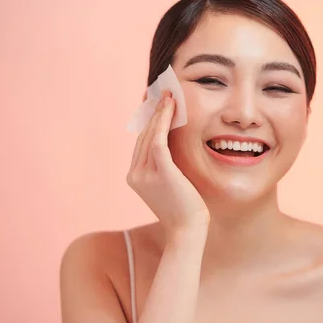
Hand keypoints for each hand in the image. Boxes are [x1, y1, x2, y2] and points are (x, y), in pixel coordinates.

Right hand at [127, 91, 209, 235]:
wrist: (188, 231)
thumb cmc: (185, 209)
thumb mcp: (169, 185)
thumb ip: (164, 167)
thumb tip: (171, 145)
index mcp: (134, 177)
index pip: (142, 142)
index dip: (150, 121)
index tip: (157, 103)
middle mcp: (135, 174)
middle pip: (143, 135)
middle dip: (153, 111)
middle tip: (163, 91)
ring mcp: (144, 174)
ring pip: (150, 134)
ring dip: (159, 111)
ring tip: (169, 94)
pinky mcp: (160, 172)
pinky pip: (158, 139)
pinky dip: (164, 120)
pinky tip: (171, 107)